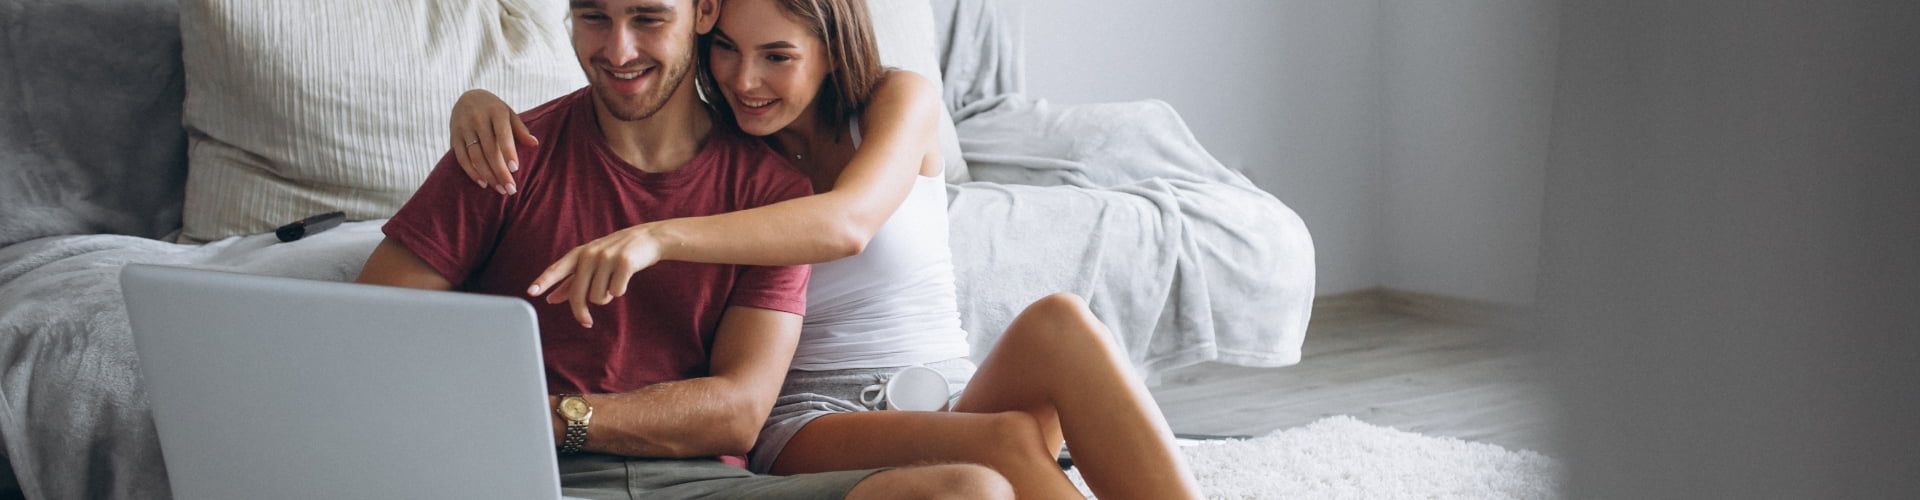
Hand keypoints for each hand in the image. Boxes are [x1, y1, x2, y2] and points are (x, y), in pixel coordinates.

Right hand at [450, 89, 536, 195]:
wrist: (467, 97)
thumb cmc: (494, 110)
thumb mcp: (509, 114)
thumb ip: (520, 129)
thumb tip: (534, 144)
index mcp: (496, 111)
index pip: (502, 134)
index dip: (508, 152)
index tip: (515, 169)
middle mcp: (478, 118)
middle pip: (489, 149)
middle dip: (500, 171)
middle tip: (510, 189)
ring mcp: (464, 127)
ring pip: (475, 155)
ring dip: (487, 175)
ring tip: (500, 189)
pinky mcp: (454, 136)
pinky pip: (461, 157)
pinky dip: (472, 172)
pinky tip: (483, 183)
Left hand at [528, 226, 666, 328]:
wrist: (649, 239)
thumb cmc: (617, 252)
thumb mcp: (593, 262)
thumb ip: (571, 280)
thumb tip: (551, 298)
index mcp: (580, 253)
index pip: (558, 269)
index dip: (544, 280)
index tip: (531, 292)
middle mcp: (591, 254)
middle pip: (578, 293)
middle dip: (581, 311)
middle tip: (586, 323)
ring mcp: (608, 258)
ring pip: (598, 296)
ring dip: (607, 296)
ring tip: (614, 281)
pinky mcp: (625, 263)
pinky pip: (616, 292)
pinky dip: (620, 290)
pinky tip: (625, 279)